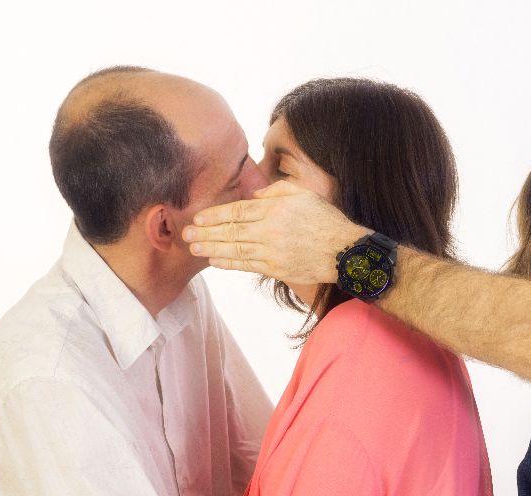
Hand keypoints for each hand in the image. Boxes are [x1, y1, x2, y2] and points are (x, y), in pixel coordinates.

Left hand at [183, 181, 369, 284]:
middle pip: (231, 231)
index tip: (198, 218)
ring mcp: (272, 251)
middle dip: (206, 233)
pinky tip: (216, 261)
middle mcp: (270, 230)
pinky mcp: (277, 269)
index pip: (237, 211)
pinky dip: (230, 263)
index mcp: (274, 209)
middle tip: (186, 234)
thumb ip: (275, 190)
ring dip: (212, 249)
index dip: (215, 215)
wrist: (344, 251)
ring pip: (235, 249)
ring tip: (195, 248)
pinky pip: (248, 265)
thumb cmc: (325, 220)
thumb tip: (253, 195)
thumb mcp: (302, 193)